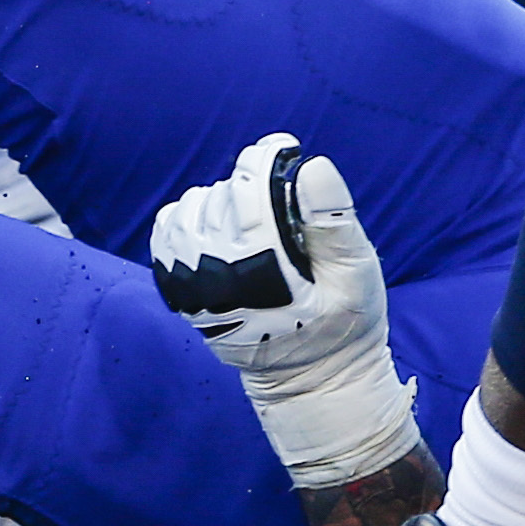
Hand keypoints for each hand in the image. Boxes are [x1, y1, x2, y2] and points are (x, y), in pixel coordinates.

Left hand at [153, 133, 383, 379]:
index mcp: (263, 271)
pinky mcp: (178, 292)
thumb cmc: (344, 325)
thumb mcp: (357, 276)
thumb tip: (312, 165)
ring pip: (192, 208)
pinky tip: (217, 226)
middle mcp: (215, 276)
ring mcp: (191, 286)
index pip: (248, 192)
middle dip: (253, 184)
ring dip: (221, 200)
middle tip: (280, 195)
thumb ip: (333, 221)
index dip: (264, 159)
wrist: (311, 378)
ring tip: (252, 216)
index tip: (282, 146)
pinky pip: (167, 231)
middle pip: (222, 196)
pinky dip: (189, 217)